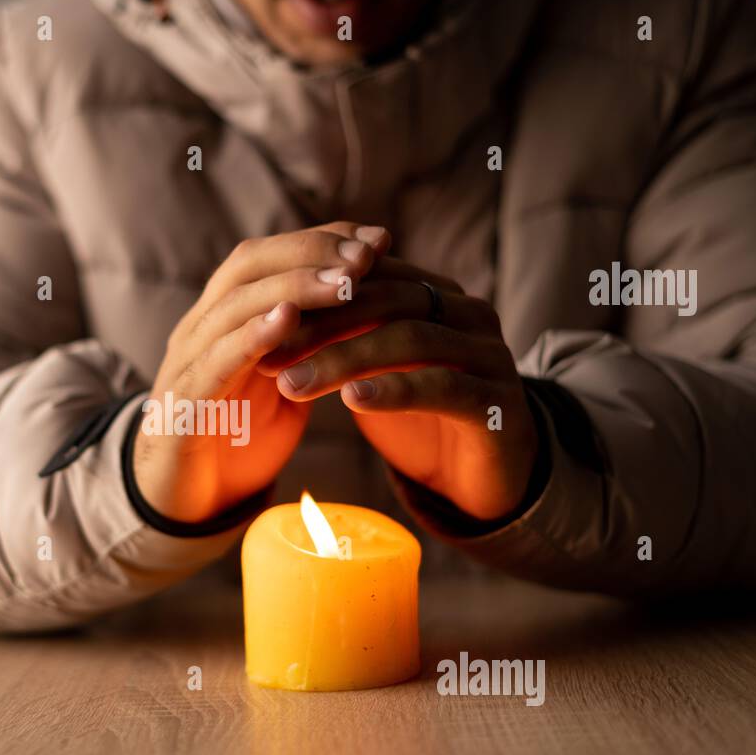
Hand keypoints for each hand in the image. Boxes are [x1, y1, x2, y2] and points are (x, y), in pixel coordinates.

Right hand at [133, 222, 391, 522]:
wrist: (184, 502)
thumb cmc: (240, 439)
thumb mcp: (284, 382)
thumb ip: (311, 345)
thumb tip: (374, 310)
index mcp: (224, 318)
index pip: (270, 255)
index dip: (322, 239)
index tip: (378, 239)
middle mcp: (200, 328)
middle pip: (249, 264)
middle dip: (311, 252)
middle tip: (366, 256)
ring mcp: (186, 363)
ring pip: (234, 305)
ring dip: (293, 288)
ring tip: (343, 283)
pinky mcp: (181, 406)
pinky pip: (214, 362)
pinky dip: (251, 336)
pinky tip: (286, 320)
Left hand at [260, 257, 538, 521]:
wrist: (492, 478)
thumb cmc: (425, 418)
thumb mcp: (380, 369)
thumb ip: (346, 335)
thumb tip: (274, 312)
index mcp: (437, 294)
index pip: (369, 277)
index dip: (312, 296)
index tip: (257, 322)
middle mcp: (468, 312)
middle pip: (387, 300)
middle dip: (321, 324)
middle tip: (267, 352)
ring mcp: (489, 354)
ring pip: (410, 339)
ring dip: (344, 360)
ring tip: (292, 384)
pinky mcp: (498, 402)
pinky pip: (443, 386)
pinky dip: (394, 390)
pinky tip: (351, 400)